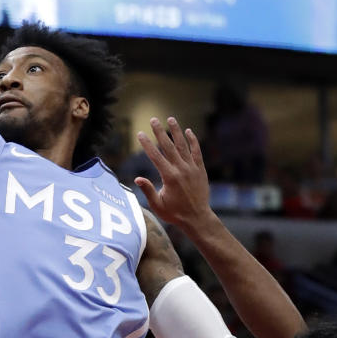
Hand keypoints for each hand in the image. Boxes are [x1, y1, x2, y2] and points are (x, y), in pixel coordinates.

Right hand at [134, 118, 212, 233]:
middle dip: (160, 132)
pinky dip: (193, 141)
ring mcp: (192, 168)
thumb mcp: (158, 205)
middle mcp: (181, 169)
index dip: (147, 144)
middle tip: (153, 119)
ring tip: (171, 119)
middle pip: (168, 146)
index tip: (140, 134)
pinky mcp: (200, 170)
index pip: (155, 156)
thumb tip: (136, 179)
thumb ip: (148, 191)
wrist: (197, 218)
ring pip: (183, 146)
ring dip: (176, 131)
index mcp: (169, 177)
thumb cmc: (175, 214)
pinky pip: (197, 152)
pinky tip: (189, 131)